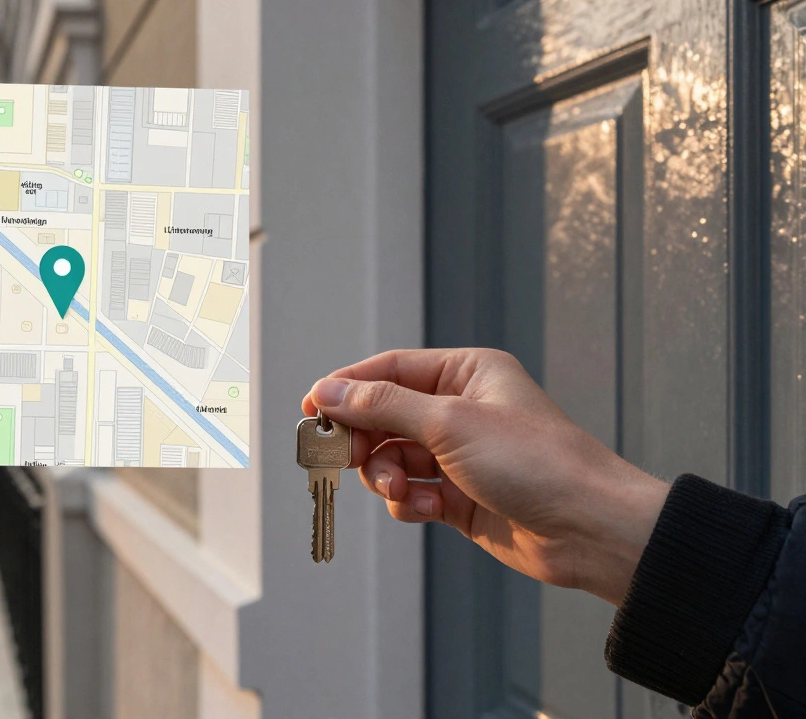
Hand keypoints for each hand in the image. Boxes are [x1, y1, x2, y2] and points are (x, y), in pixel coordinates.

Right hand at [302, 348, 667, 605]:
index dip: (346, 388)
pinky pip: (409, 493)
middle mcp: (460, 410)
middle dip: (364, 440)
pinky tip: (422, 511)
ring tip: (399, 492)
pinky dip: (406, 502)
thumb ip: (383, 406)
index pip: (389, 370)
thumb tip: (329, 392)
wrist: (588, 529)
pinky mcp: (458, 498)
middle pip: (383, 416)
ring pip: (391, 459)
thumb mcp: (450, 423)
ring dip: (385, 477)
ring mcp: (459, 456)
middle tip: (344, 459)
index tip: (311, 410)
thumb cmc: (537, 462)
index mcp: (466, 374)